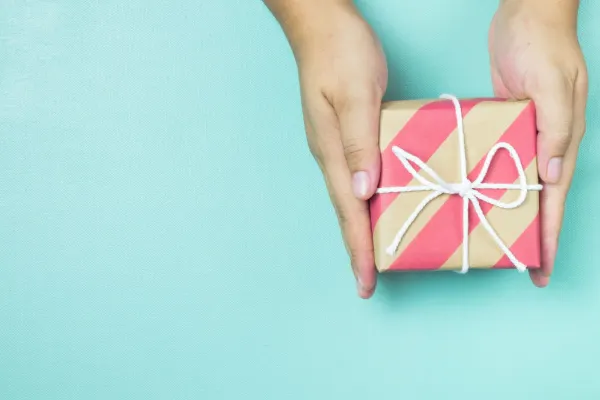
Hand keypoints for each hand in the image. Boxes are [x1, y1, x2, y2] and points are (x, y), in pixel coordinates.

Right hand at [266, 1, 387, 297]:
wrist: (320, 24)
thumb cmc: (339, 52)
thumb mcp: (356, 93)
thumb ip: (360, 142)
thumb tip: (362, 192)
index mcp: (331, 150)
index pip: (348, 210)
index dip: (358, 248)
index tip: (365, 282)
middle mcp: (329, 155)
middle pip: (345, 211)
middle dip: (357, 248)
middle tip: (368, 281)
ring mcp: (332, 146)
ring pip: (349, 198)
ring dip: (361, 229)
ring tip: (375, 256)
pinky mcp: (342, 136)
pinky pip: (355, 179)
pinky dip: (366, 202)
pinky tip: (378, 207)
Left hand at [489, 0, 587, 286]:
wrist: (525, 13)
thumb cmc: (543, 44)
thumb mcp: (553, 85)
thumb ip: (556, 130)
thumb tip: (553, 175)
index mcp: (561, 139)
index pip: (555, 199)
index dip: (549, 236)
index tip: (542, 269)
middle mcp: (544, 143)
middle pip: (537, 198)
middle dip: (528, 234)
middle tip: (514, 264)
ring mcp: (522, 134)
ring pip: (515, 183)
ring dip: (506, 210)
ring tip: (489, 238)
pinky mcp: (502, 122)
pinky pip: (497, 159)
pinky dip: (489, 179)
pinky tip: (472, 193)